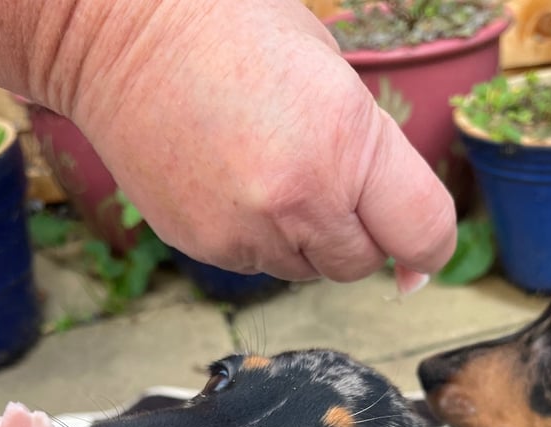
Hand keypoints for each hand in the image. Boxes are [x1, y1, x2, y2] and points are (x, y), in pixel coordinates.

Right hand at [47, 0, 456, 282]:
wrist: (120, 32)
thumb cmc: (237, 31)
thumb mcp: (336, 79)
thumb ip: (377, 162)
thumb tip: (408, 255)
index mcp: (347, 141)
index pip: (423, 234)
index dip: (429, 249)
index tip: (420, 252)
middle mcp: (301, 199)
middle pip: (362, 263)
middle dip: (358, 234)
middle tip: (324, 179)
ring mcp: (248, 230)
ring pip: (308, 270)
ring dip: (306, 240)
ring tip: (269, 172)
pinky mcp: (206, 246)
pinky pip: (258, 263)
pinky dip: (259, 238)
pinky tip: (233, 183)